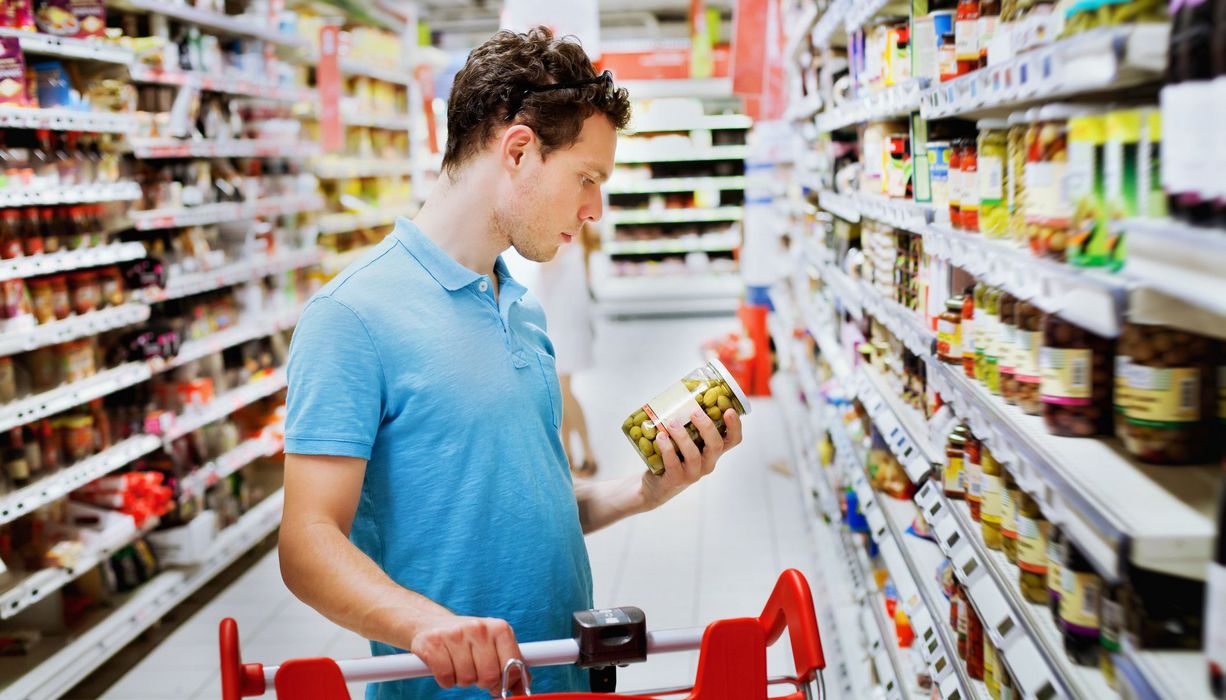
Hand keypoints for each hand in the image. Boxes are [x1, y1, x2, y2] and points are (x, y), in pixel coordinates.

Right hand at [410, 615, 528, 695]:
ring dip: (463, 680)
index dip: (506, 681)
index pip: (512, 665)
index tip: (498, 683)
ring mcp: (455, 634)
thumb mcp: (494, 646)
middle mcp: (479, 628)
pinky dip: (446, 681)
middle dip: (483, 682)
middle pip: (489, 676)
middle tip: (476, 673)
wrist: (432, 623)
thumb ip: (511, 667)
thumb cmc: (470, 640)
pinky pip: (446, 678)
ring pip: (466, 679)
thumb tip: (521, 692)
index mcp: (499, 628)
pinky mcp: (433, 643)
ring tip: (459, 665)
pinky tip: (446, 667)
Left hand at [640, 408, 742, 508]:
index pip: (734, 440)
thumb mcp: (686, 440)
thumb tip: (680, 391)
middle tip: (694, 412)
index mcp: (714, 450)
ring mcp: (694, 472)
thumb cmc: (674, 455)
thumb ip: (688, 422)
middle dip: (707, 427)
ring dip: (682, 436)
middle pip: (716, 445)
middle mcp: (708, 462)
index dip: (735, 426)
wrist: (656, 484)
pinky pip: (673, 463)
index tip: (729, 410)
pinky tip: (660, 437)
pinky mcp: (677, 479)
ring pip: (694, 455)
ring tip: (671, 423)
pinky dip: (667, 448)